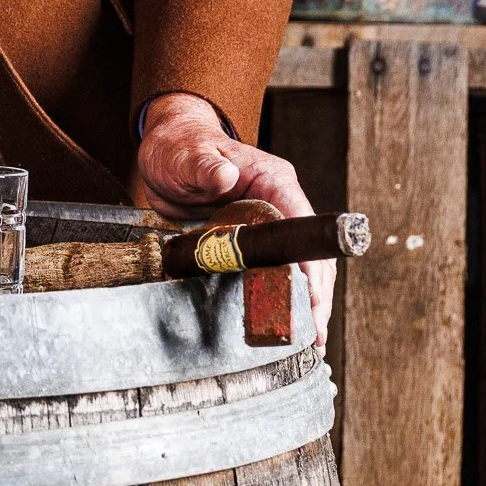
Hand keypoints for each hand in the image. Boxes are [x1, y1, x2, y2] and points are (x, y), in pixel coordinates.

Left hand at [134, 91, 336, 353]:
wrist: (168, 152)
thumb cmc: (181, 148)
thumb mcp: (188, 156)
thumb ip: (205, 166)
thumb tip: (225, 176)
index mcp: (273, 179)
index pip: (302, 222)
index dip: (309, 261)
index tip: (312, 296)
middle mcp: (280, 201)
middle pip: (310, 251)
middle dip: (316, 292)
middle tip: (314, 333)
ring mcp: (270, 221)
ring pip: (301, 265)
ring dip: (308, 300)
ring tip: (310, 338)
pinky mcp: (255, 239)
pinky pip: (277, 268)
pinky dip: (285, 294)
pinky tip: (287, 320)